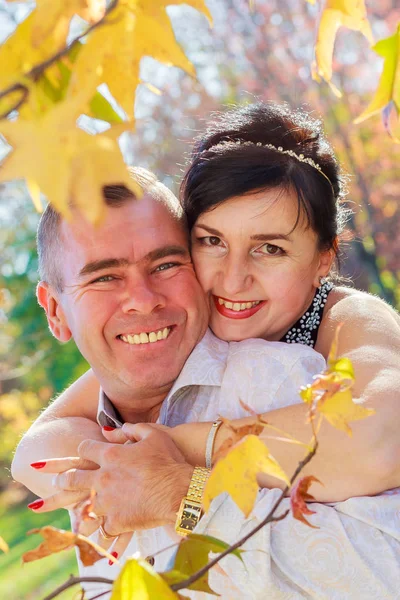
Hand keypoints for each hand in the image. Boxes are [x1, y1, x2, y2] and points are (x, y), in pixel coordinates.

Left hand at [30, 424, 192, 535]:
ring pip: (84, 506)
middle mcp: (103, 477)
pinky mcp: (116, 521)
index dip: (83, 448)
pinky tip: (98, 535)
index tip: (81, 451)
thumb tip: (110, 429)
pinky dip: (102, 529)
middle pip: (73, 478)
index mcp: (111, 455)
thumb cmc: (170, 460)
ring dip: (79, 509)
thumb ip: (130, 429)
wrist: (180, 491)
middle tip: (55, 484)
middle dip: (62, 480)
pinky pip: (103, 527)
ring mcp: (107, 501)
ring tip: (72, 514)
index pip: (86, 448)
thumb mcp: (153, 434)